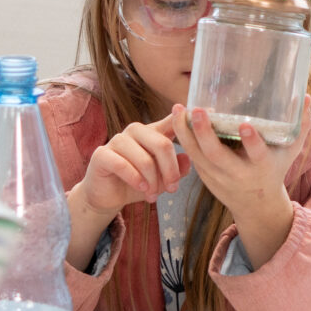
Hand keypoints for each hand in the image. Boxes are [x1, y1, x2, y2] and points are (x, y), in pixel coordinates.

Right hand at [65, 110, 189, 266]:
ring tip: (153, 196)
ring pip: (144, 158)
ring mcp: (117, 140)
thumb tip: (188, 159)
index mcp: (152, 132)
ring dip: (152, 181)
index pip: (172, 121)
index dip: (187, 118)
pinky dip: (135, 179)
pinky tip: (141, 188)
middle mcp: (135, 131)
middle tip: (173, 188)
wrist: (108, 197)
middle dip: (170, 171)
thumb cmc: (138, 183)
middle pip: (162, 144)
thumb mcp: (162, 179)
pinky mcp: (101, 154)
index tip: (209, 113)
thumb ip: (177, 169)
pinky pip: (122, 165)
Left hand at [171, 106, 296, 267]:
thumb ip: (300, 125)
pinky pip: (190, 156)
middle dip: (204, 132)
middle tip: (197, 109)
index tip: (245, 125)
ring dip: (185, 132)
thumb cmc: (275, 168)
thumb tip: (307, 97)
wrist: (256, 205)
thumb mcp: (290, 151)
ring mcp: (218, 177)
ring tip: (178, 108)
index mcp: (262, 167)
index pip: (257, 155)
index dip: (252, 142)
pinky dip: (182, 138)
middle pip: (216, 155)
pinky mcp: (204, 176)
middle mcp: (238, 174)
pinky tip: (177, 117)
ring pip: (197, 155)